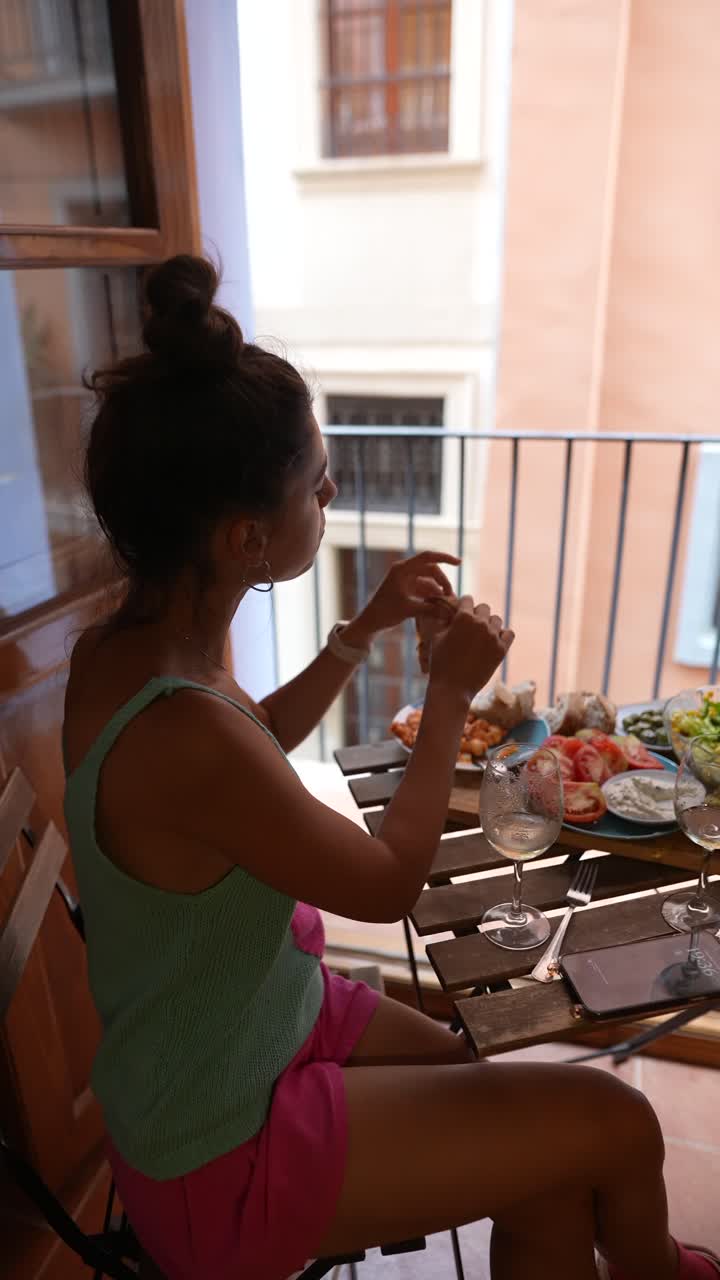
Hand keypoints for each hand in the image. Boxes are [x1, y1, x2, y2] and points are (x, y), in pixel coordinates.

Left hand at [345, 551, 459, 643]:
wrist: (370, 622)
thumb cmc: (384, 613)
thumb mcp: (408, 610)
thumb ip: (430, 610)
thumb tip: (449, 612)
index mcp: (402, 569)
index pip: (427, 557)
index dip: (444, 557)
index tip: (459, 563)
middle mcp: (404, 571)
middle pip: (430, 570)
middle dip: (442, 581)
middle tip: (450, 597)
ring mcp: (405, 580)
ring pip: (428, 580)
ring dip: (438, 590)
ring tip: (446, 603)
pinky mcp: (406, 589)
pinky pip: (423, 588)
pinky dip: (431, 595)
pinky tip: (438, 605)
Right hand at [429, 598, 513, 700]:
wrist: (452, 688)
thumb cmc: (440, 663)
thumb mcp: (436, 637)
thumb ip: (446, 621)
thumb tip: (450, 612)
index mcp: (463, 617)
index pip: (468, 599)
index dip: (463, 606)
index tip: (461, 614)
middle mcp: (480, 623)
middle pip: (484, 608)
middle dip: (477, 614)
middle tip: (470, 627)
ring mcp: (493, 636)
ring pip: (497, 620)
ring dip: (489, 624)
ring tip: (481, 636)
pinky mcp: (501, 650)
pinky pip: (509, 633)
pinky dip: (502, 635)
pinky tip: (493, 641)